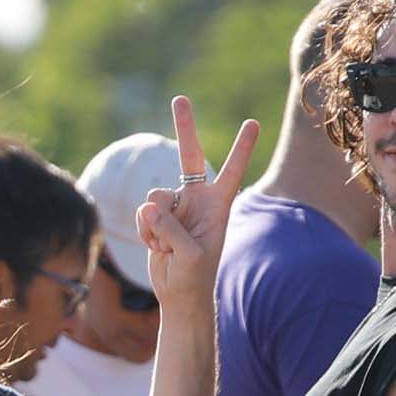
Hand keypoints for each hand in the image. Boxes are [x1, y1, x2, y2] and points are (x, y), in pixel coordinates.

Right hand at [135, 95, 261, 306]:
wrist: (179, 296)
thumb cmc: (194, 278)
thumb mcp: (188, 255)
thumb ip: (170, 227)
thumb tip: (149, 206)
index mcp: (218, 206)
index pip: (231, 172)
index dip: (241, 149)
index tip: (252, 123)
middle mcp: (198, 200)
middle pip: (190, 156)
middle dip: (185, 127)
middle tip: (180, 99)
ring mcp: (176, 207)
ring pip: (155, 195)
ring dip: (155, 221)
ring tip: (165, 245)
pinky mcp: (157, 217)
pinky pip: (142, 211)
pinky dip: (144, 230)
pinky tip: (156, 247)